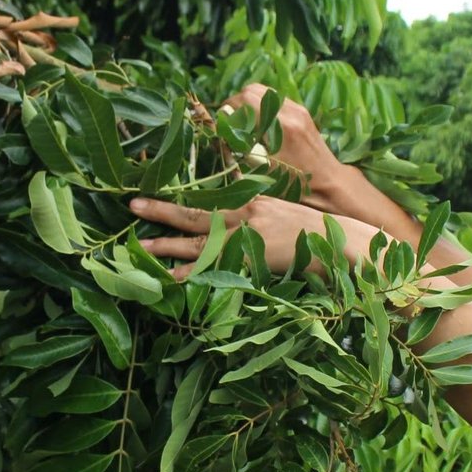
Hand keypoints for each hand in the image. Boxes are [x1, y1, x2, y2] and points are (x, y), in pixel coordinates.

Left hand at [129, 195, 367, 280]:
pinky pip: (213, 269)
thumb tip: (237, 216)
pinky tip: (169, 278)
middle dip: (161, 211)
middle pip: (194, 213)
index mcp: (251, 201)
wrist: (340, 241)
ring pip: (197, 242)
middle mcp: (244, 215)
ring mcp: (246, 238)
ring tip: (138, 247)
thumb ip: (258, 211)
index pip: (207, 198)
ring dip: (165, 245)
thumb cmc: (315, 230)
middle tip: (131, 206)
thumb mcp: (283, 210)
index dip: (179, 197)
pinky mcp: (251, 260)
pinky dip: (190, 274)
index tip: (156, 193)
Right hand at [218, 84, 355, 213]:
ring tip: (245, 125)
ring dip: (250, 104)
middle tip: (232, 123)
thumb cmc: (296, 185)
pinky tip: (262, 126)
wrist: (329, 184)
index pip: (245, 99)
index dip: (229, 109)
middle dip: (237, 104)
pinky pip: (275, 100)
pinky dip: (263, 107)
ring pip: (264, 92)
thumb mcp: (264, 170)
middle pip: (253, 90)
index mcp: (281, 126)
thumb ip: (242, 145)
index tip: (223, 124)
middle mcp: (291, 112)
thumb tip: (223, 126)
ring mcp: (298, 109)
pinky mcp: (302, 112)